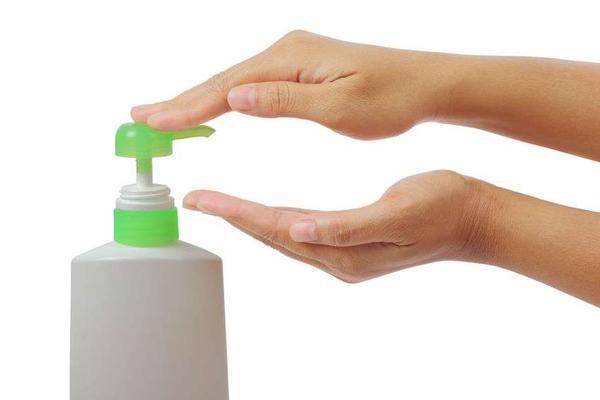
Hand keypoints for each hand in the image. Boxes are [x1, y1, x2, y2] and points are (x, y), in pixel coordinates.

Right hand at [131, 30, 454, 139]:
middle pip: (223, 80)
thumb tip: (235, 97)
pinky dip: (226, 98)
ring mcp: (292, 57)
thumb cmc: (390, 99)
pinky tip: (214, 106)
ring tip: (165, 114)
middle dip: (181, 100)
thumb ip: (285, 101)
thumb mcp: (340, 107)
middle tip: (140, 116)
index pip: (229, 88)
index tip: (153, 122)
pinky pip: (252, 83)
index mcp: (292, 59)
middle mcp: (286, 51)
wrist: (424, 85)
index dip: (188, 106)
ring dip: (198, 100)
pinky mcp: (300, 67)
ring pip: (235, 82)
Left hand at [183, 170, 482, 281]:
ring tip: (221, 206)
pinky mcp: (351, 247)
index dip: (238, 213)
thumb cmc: (441, 207)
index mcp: (346, 250)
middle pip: (273, 237)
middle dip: (233, 218)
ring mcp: (344, 257)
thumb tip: (301, 232)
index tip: (203, 199)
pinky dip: (276, 224)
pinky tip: (269, 216)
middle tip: (197, 200)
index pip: (278, 229)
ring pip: (284, 238)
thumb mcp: (398, 212)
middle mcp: (339, 259)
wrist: (472, 220)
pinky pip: (301, 236)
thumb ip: (348, 226)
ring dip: (250, 222)